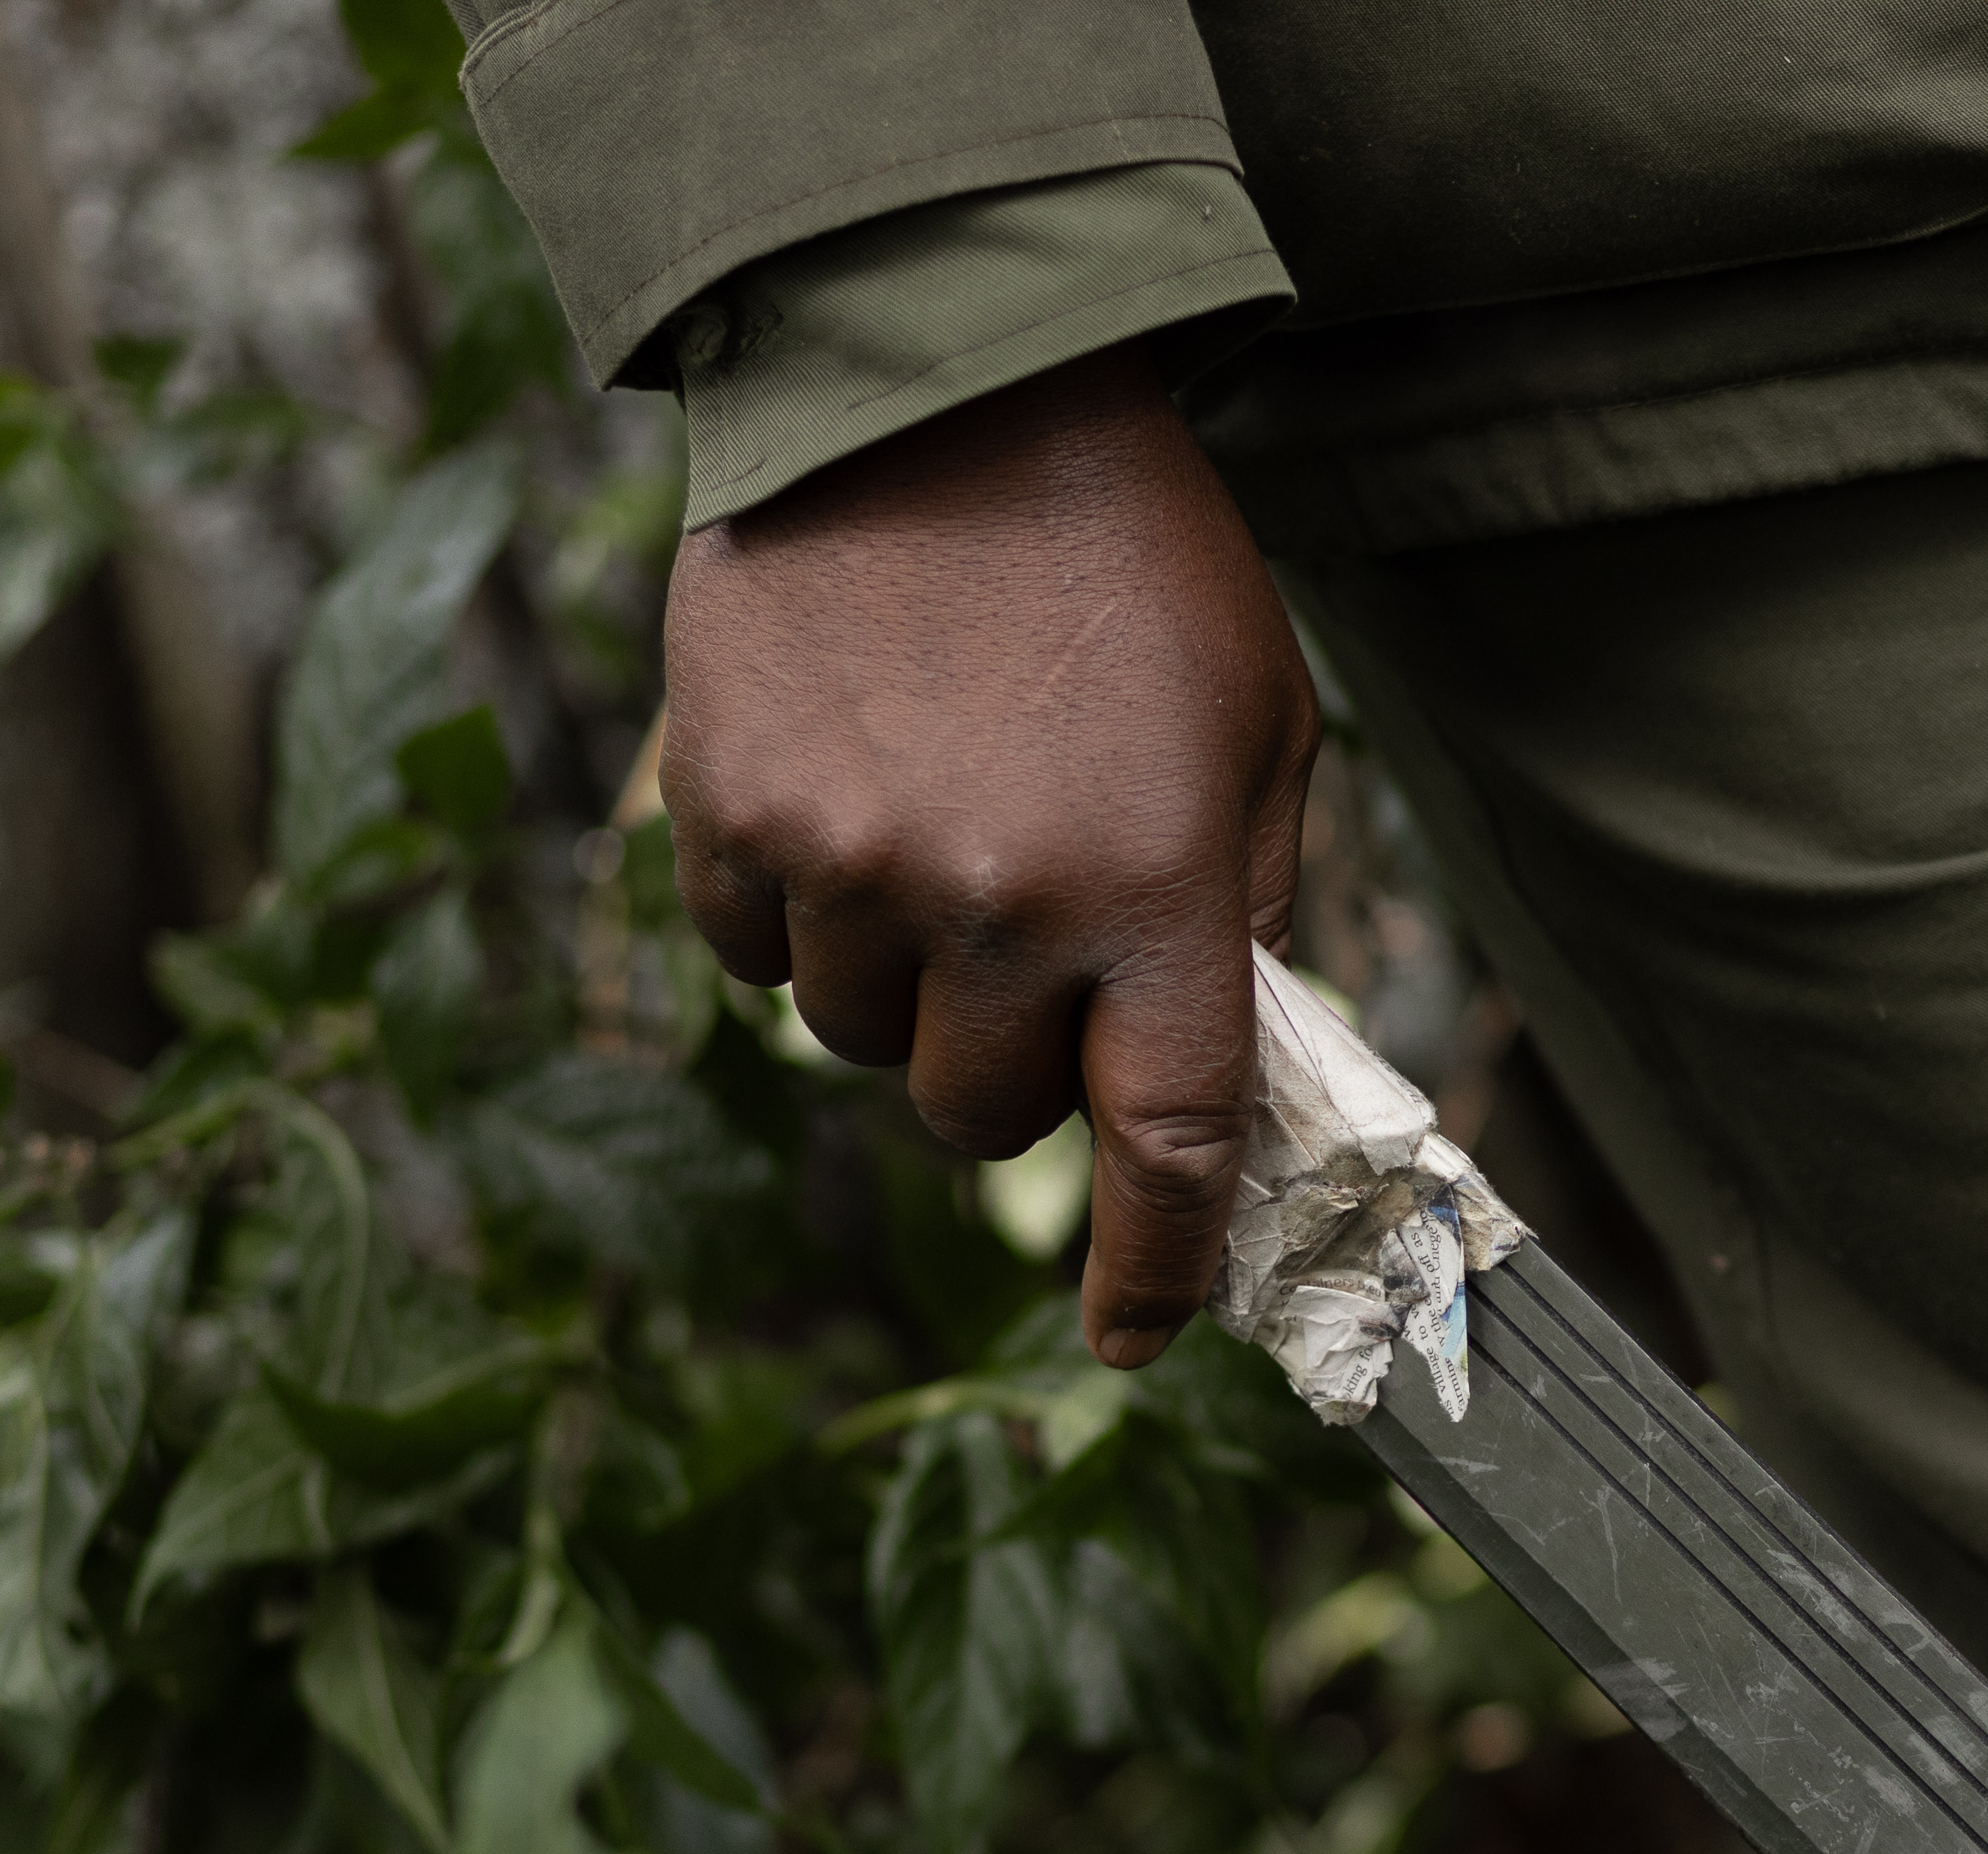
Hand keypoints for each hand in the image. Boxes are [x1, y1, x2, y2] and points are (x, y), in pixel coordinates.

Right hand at [662, 346, 1320, 1366]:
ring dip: (907, 981)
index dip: (1153, 1267)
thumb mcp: (1258, 727)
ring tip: (938, 827)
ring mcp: (851, 863)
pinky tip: (845, 795)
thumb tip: (1213, 1071)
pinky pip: (758, 956)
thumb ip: (1240, 904)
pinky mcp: (729, 813)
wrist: (936, 383)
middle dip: (1015, 1064)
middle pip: (988, 1115)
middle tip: (1032, 947)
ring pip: (868, 1043)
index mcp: (1155, 892)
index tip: (1135, 1337)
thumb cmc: (1130, 560)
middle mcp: (1000, 903)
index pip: (1166, 1147)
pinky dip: (801, 914)